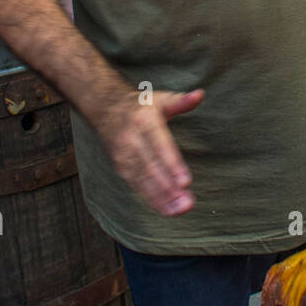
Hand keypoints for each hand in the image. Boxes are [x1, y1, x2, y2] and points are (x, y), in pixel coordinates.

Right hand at [97, 87, 204, 215]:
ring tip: (180, 211)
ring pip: (143, 181)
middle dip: (169, 188)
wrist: (105, 108)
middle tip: (187, 204)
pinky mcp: (121, 168)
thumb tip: (200, 94)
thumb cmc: (141, 106)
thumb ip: (180, 101)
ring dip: (161, 198)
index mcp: (144, 121)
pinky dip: (152, 200)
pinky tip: (168, 211)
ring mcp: (124, 156)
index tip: (186, 182)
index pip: (160, 145)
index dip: (172, 164)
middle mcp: (132, 140)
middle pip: (151, 168)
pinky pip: (137, 186)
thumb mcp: (160, 98)